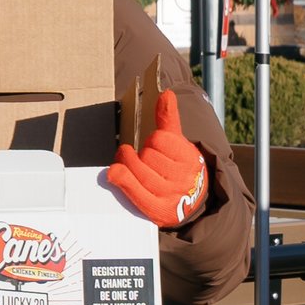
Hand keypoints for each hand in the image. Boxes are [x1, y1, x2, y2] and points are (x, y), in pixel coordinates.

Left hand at [108, 90, 210, 227]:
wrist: (190, 203)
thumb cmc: (177, 167)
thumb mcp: (177, 143)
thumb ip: (168, 119)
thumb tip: (166, 93)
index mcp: (190, 158)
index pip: (159, 139)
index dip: (153, 141)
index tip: (156, 147)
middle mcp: (183, 178)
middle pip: (147, 154)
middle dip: (140, 154)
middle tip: (146, 162)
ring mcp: (170, 195)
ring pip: (137, 169)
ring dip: (128, 164)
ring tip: (132, 166)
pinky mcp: (157, 210)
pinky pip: (134, 191)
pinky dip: (122, 179)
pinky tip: (114, 173)